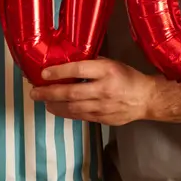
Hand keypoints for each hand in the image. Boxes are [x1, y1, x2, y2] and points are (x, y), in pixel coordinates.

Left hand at [29, 58, 157, 126]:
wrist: (146, 99)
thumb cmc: (127, 77)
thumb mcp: (112, 64)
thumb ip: (92, 64)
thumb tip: (68, 61)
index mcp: (107, 71)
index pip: (79, 71)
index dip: (59, 72)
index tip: (44, 73)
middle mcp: (104, 89)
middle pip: (71, 93)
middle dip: (49, 93)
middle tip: (34, 92)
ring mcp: (103, 107)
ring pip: (73, 108)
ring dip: (54, 105)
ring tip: (42, 101)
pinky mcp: (103, 119)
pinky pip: (80, 117)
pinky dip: (65, 113)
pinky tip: (56, 109)